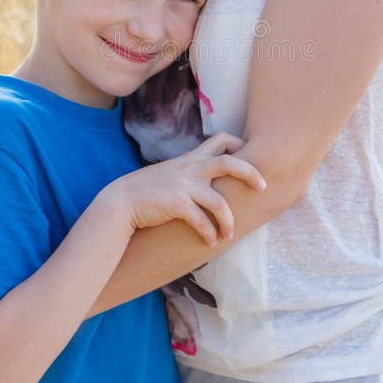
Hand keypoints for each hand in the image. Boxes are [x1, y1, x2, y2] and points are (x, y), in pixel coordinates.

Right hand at [118, 133, 265, 246]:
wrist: (119, 203)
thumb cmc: (146, 192)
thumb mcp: (170, 173)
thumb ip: (189, 172)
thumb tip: (209, 181)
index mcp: (190, 159)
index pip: (220, 140)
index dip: (240, 145)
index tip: (250, 157)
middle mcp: (189, 169)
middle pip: (229, 162)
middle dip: (251, 173)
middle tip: (263, 187)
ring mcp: (183, 186)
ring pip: (219, 202)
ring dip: (228, 221)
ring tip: (228, 234)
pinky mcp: (176, 204)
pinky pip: (202, 221)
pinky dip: (209, 233)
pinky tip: (210, 242)